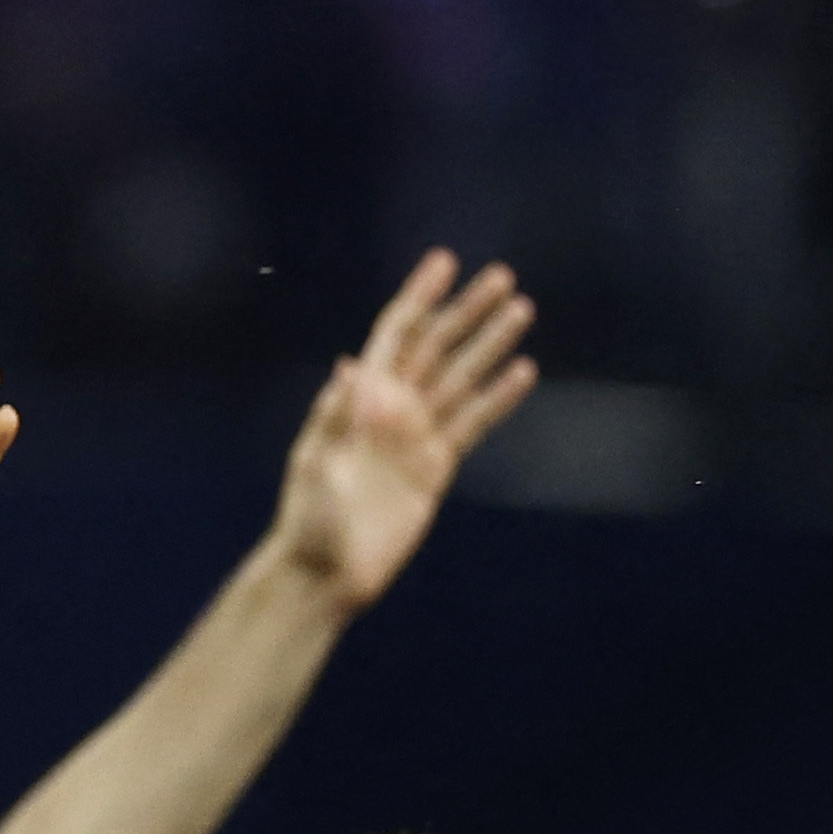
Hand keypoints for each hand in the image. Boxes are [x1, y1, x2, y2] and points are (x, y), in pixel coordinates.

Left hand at [269, 251, 540, 610]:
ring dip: (490, 344)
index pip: (394, 335)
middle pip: (436, 347)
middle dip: (466, 311)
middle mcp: (389, 409)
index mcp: (357, 400)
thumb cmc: (309, 518)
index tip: (444, 261)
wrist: (327, 572)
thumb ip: (336, 417)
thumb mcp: (315, 464)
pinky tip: (523, 370)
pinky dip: (498, 397)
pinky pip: (472, 423)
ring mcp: (415, 435)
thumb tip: (352, 365)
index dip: (418, 297)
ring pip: (460, 378)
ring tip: (522, 309)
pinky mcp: (435, 466)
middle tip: (503, 276)